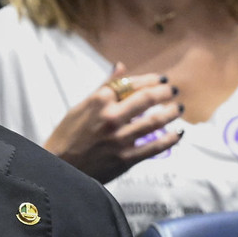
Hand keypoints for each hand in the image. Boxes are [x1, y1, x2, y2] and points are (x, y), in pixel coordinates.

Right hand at [42, 62, 183, 182]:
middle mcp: (111, 117)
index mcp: (99, 101)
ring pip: (154, 122)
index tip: (161, 79)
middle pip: (146, 99)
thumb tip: (120, 66)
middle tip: (173, 91)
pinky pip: (154, 147)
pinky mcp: (125, 158)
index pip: (131, 83)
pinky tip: (178, 134)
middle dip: (164, 93)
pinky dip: (170, 140)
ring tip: (178, 109)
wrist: (59, 169)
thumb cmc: (67, 137)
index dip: (150, 80)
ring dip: (171, 113)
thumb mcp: (80, 107)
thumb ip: (103, 87)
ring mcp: (120, 139)